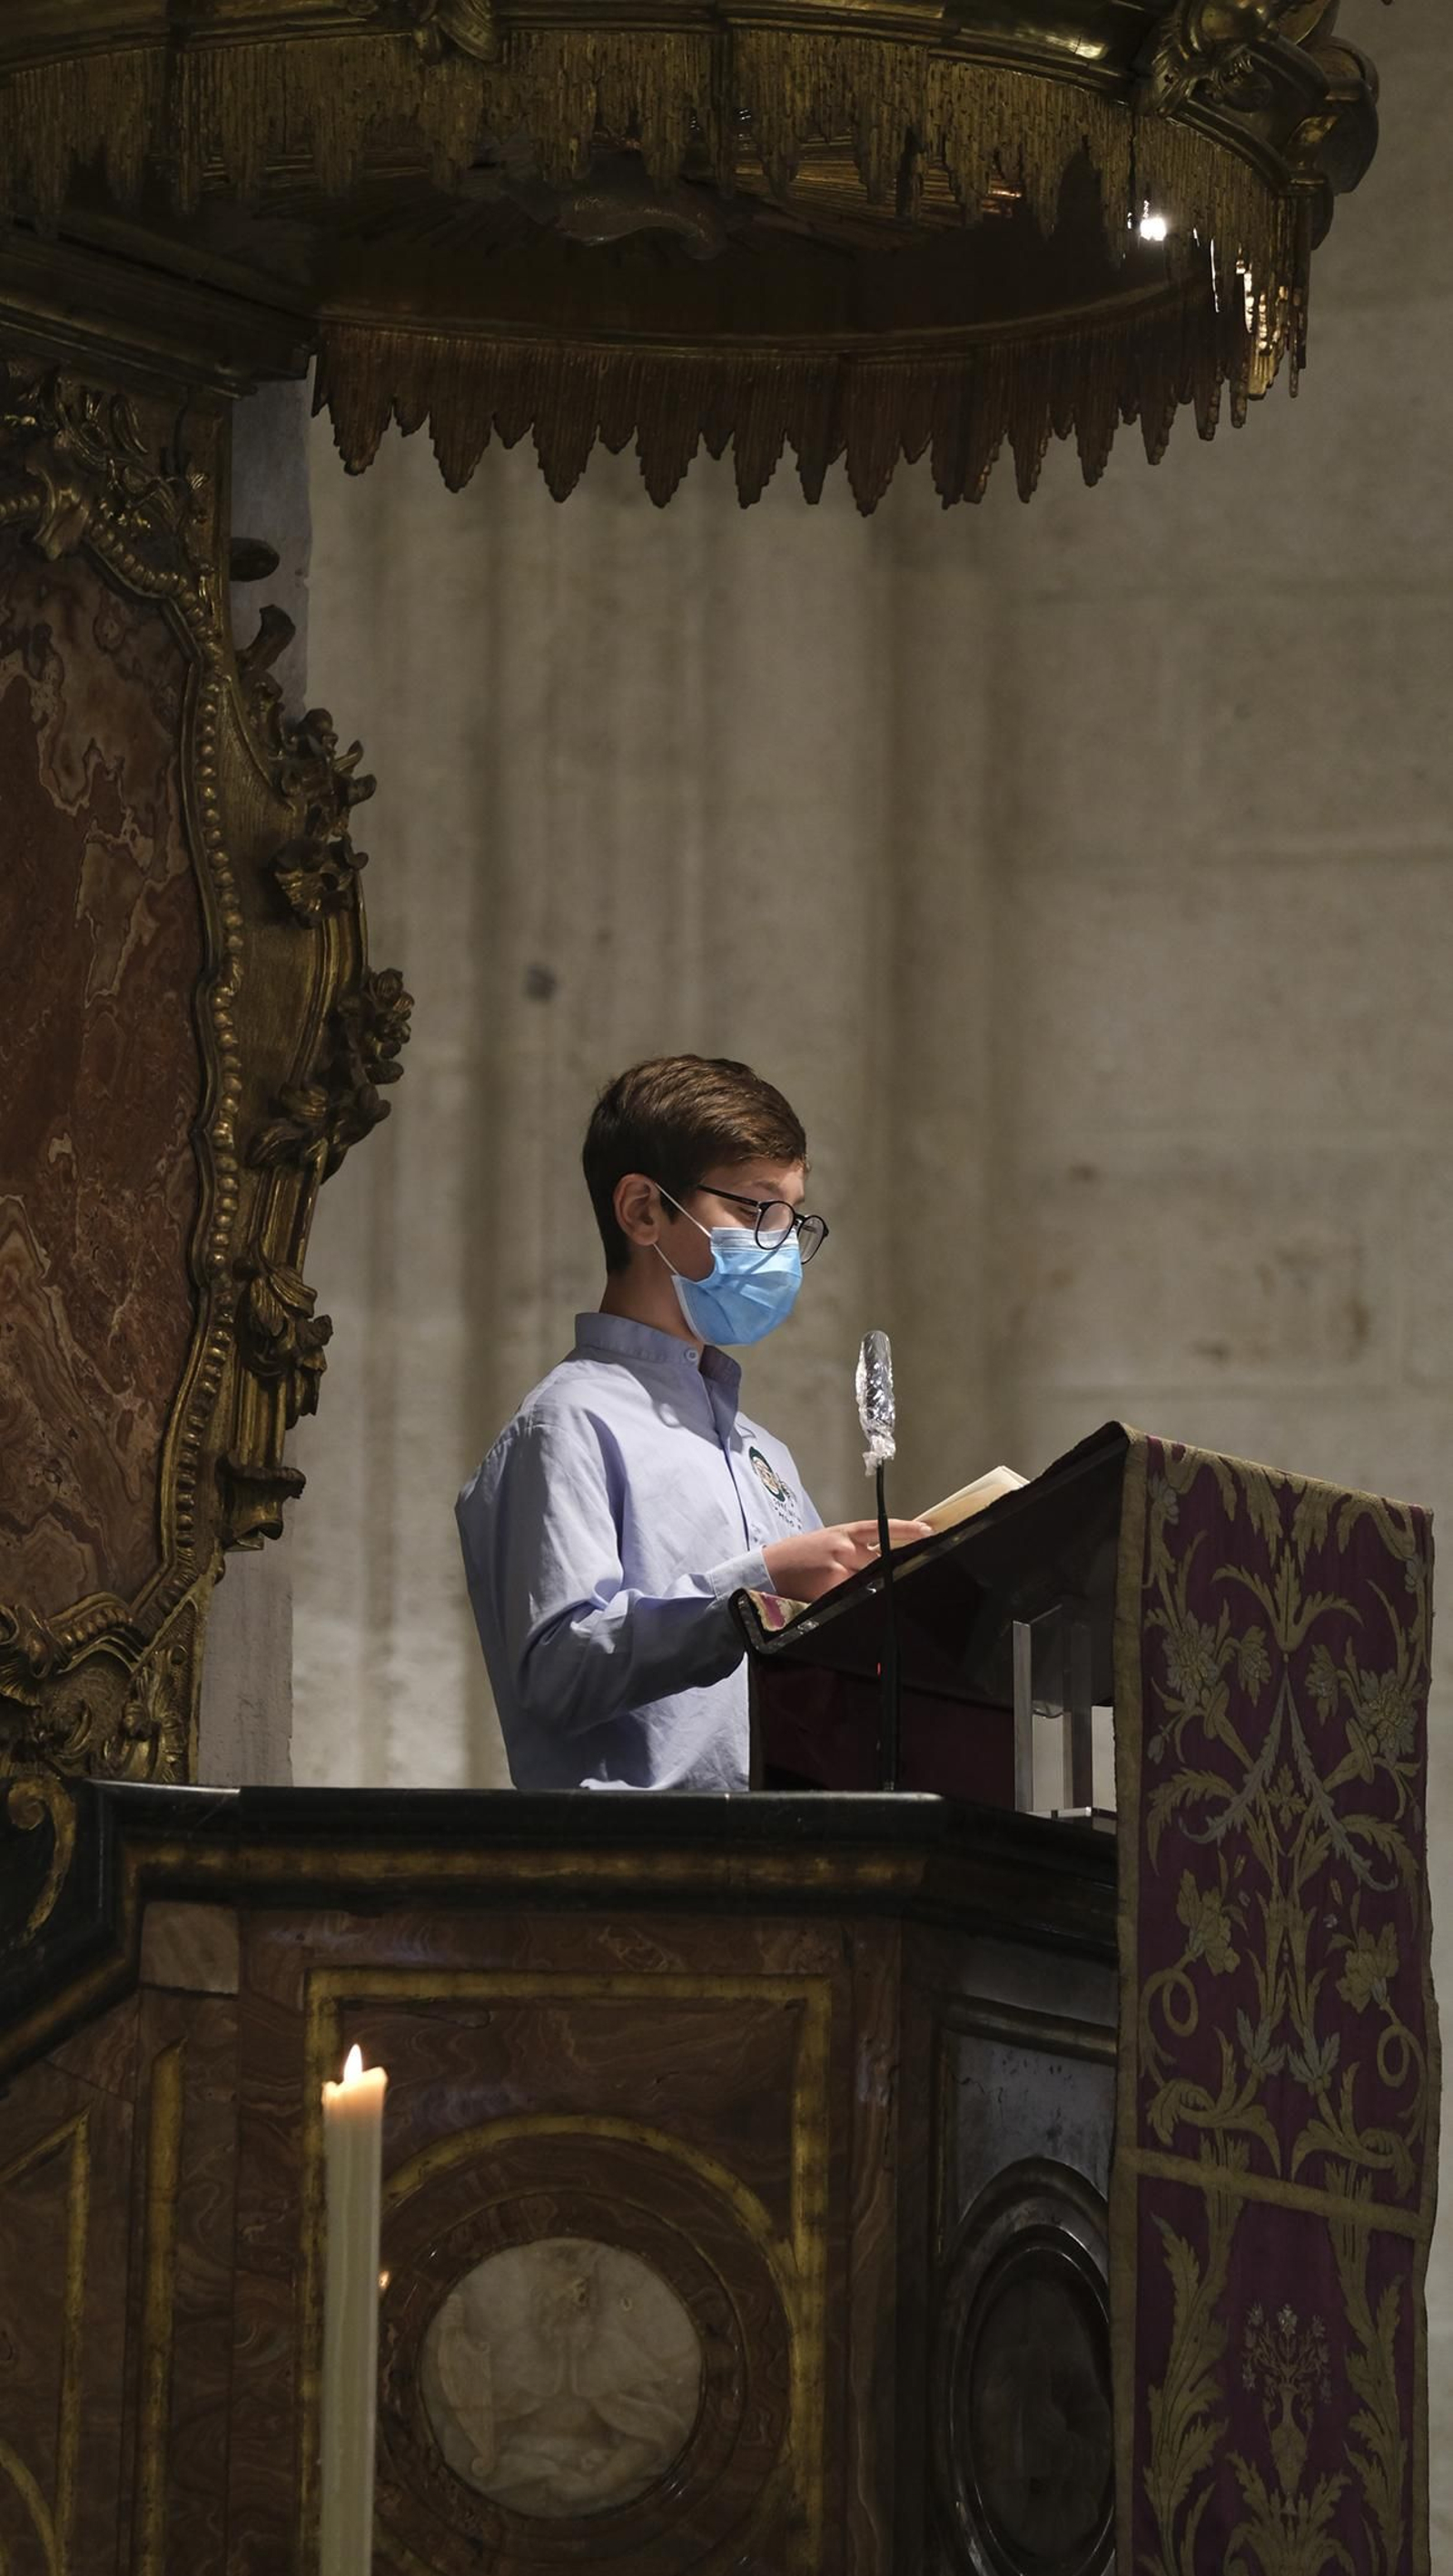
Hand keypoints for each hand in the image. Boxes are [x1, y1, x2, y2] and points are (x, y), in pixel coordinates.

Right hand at [761, 1520, 933, 1603]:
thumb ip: (855, 1549)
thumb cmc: (800, 1556)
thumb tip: (884, 1559)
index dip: (906, 1530)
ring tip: (895, 1598)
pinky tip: (862, 1608)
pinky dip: (858, 1603)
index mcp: (843, 1533)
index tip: (928, 1531)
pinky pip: (852, 1599)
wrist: (767, 1570)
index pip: (880, 1528)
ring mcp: (836, 1572)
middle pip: (880, 1561)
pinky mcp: (828, 1593)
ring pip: (870, 1583)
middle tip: (918, 1573)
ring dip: (878, 1591)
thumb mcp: (828, 1542)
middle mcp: (842, 1549)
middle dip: (894, 1570)